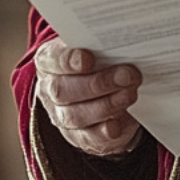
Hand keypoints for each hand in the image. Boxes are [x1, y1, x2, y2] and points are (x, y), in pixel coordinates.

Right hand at [33, 39, 145, 156]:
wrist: (98, 90)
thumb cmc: (97, 61)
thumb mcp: (95, 47)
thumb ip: (101, 45)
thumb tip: (123, 42)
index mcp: (48, 61)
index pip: (52, 60)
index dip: (68, 60)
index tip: (88, 58)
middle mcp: (49, 89)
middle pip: (63, 90)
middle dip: (98, 83)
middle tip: (127, 75)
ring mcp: (60, 115)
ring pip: (75, 115)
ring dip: (106, 105)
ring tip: (130, 93)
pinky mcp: (76, 136)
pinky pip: (87, 137)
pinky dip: (103, 131)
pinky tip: (116, 125)